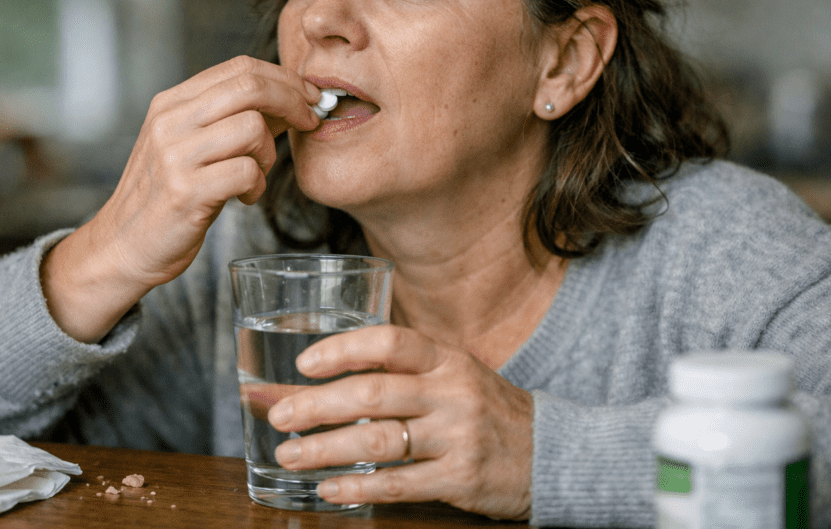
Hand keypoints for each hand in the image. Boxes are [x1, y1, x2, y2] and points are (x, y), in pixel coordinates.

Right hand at [43, 56, 320, 341]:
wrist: (122, 246)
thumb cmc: (166, 198)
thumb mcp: (191, 146)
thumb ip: (233, 120)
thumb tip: (291, 101)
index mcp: (171, 103)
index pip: (239, 68)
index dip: (285, 79)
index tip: (310, 97)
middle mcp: (169, 122)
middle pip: (250, 87)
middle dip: (294, 102)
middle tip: (310, 121)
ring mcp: (174, 156)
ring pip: (252, 128)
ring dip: (269, 153)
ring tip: (256, 174)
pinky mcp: (185, 191)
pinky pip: (246, 172)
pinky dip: (257, 185)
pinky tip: (245, 197)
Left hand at [266, 324, 533, 519]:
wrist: (553, 453)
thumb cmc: (483, 410)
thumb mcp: (448, 378)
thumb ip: (390, 376)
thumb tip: (308, 380)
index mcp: (447, 359)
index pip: (391, 342)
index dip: (344, 349)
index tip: (304, 363)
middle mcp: (452, 392)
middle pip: (374, 393)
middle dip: (317, 405)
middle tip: (278, 416)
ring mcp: (458, 436)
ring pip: (379, 441)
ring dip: (326, 448)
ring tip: (289, 455)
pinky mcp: (461, 479)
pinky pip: (399, 484)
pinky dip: (358, 487)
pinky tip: (328, 488)